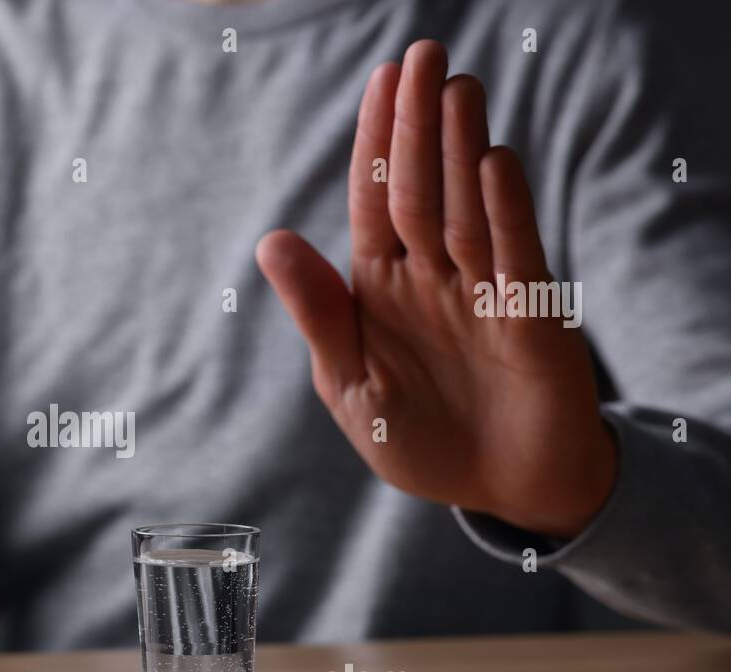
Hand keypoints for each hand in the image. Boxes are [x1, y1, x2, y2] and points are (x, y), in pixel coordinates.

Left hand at [257, 40, 616, 539]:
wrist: (498, 489)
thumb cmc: (416, 441)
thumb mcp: (350, 385)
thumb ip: (319, 315)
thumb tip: (270, 240)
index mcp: (381, 288)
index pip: (375, 201)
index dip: (376, 143)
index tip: (380, 81)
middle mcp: (432, 277)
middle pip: (420, 189)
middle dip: (417, 126)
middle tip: (422, 53)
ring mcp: (483, 292)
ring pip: (466, 209)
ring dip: (460, 151)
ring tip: (454, 88)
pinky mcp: (529, 319)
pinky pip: (515, 257)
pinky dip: (504, 213)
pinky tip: (493, 163)